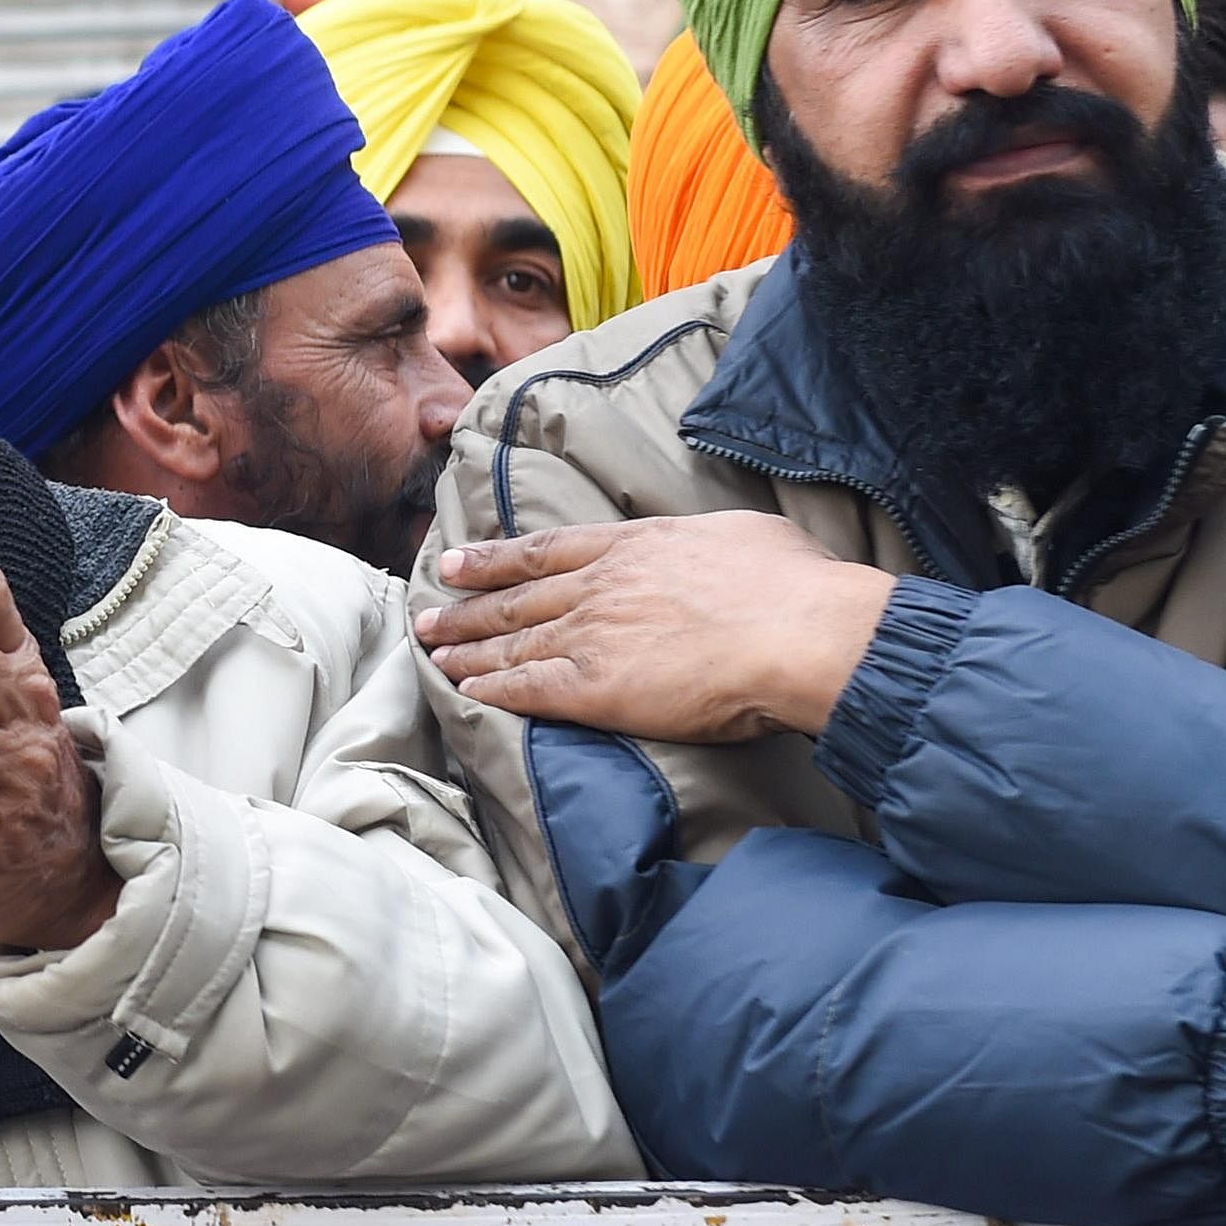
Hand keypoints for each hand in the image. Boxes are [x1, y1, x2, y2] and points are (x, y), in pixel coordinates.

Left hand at [419, 514, 897, 743]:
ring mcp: (593, 636)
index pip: (546, 551)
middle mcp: (601, 586)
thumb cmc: (791, 583)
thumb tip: (706, 548)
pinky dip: (491, 689)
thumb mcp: (741, 534)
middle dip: (466, 606)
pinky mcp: (596, 689)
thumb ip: (702, 544)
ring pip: (512, 641)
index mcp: (634, 545)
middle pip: (516, 596)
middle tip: (426, 612)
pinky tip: (465, 691)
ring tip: (432, 652)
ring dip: (466, 648)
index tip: (459, 561)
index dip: (495, 558)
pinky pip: (528, 689)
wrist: (799, 631)